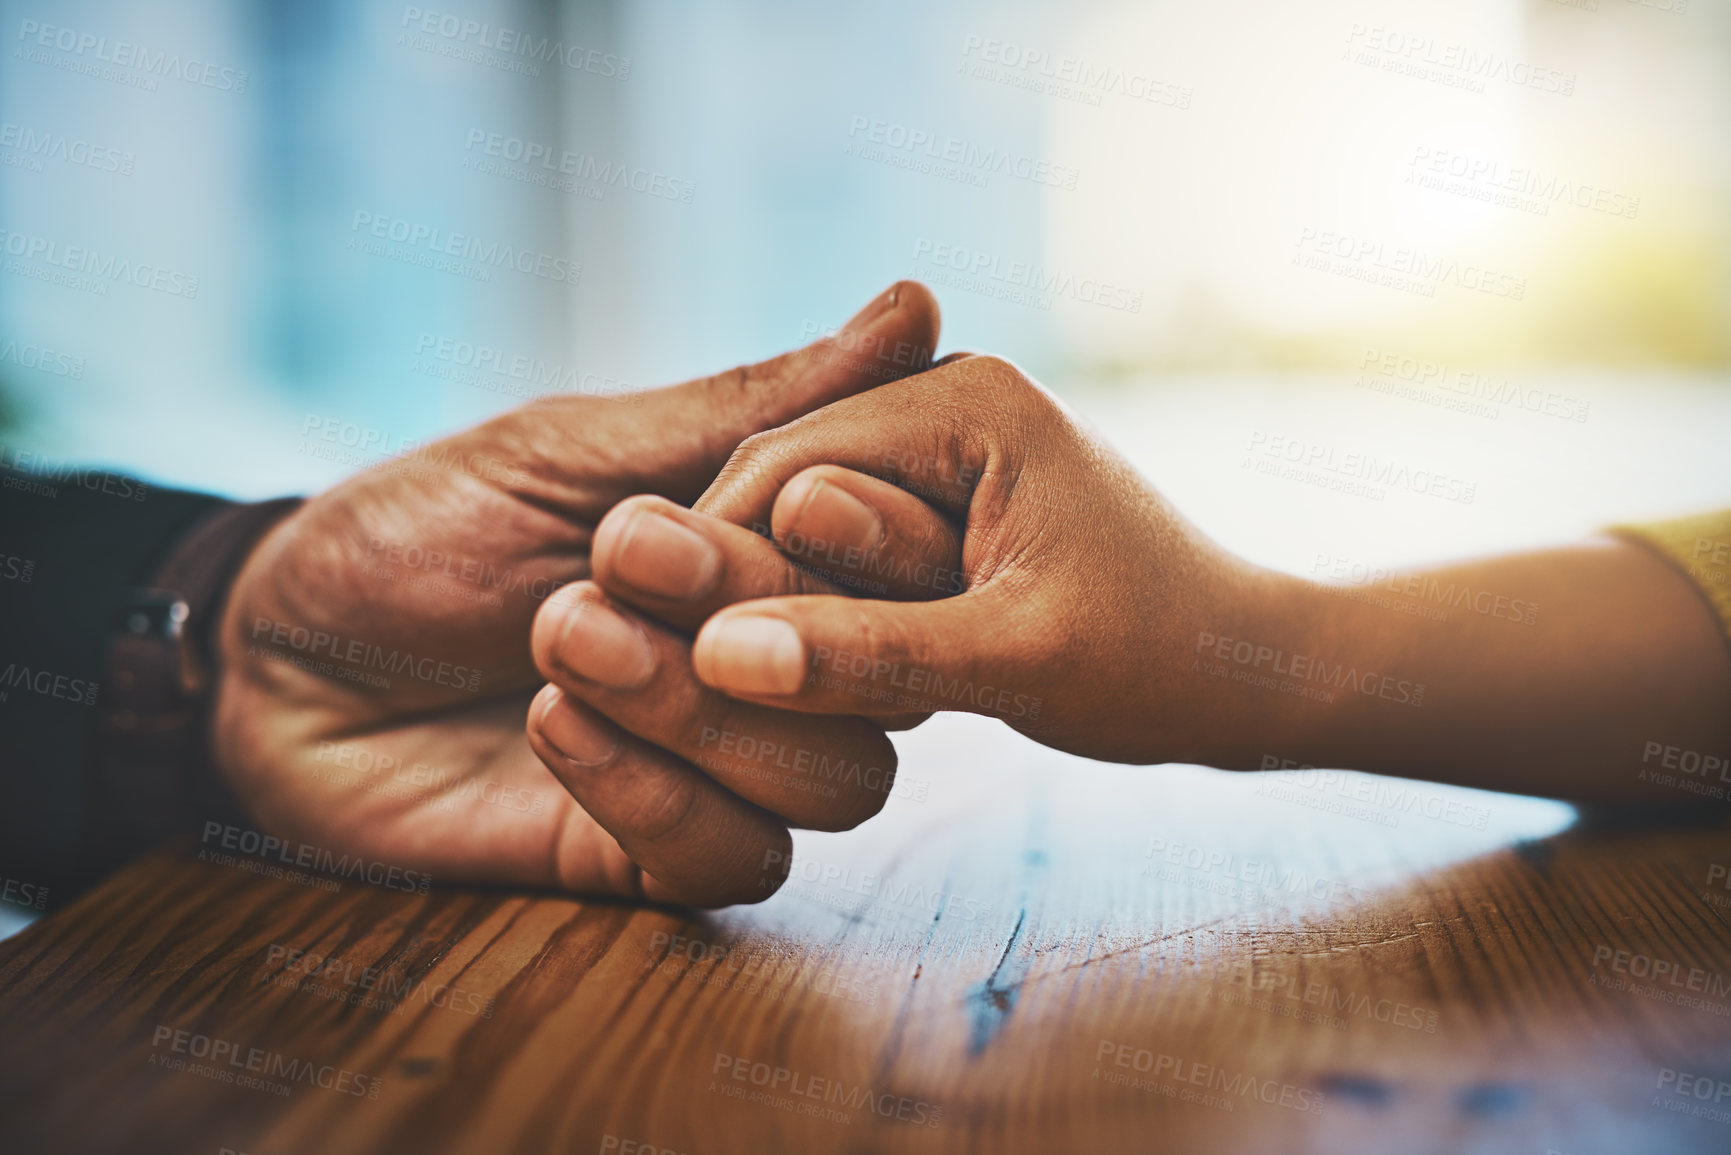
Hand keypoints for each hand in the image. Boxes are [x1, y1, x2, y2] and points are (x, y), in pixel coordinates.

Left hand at [212, 283, 939, 905]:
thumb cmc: (420, 530)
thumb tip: (919, 307)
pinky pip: (738, 861)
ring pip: (840, 783)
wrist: (277, 662)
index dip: (876, 535)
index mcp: (776, 561)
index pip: (911, 562)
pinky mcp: (660, 863)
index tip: (785, 495)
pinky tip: (550, 724)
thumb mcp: (575, 452)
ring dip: (704, 709)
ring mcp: (729, 773)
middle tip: (618, 558)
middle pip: (886, 681)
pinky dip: (654, 794)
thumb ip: (748, 407)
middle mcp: (777, 671)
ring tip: (561, 637)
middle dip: (758, 614)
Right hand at [681, 354, 1730, 804]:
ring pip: (808, 510)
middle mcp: (951, 396)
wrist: (1250, 670)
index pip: (785, 462)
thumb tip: (720, 654)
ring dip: (778, 584)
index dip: (717, 554)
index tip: (665, 647)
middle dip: (743, 567)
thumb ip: (867, 654)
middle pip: (786, 476)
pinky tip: (799, 656)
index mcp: (967, 402)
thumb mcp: (1012, 663)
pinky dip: (822, 592)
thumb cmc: (1160, 663)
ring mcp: (951, 441)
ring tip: (740, 668)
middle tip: (687, 667)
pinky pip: (849, 536)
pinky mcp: (953, 491)